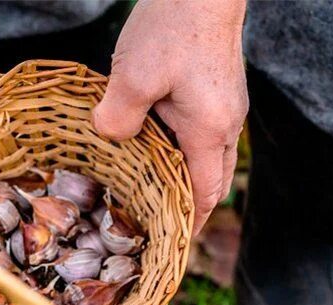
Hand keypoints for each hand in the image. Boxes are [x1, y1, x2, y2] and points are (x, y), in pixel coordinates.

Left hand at [91, 0, 247, 233]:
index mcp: (209, 132)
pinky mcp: (216, 88)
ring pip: (206, 157)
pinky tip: (150, 145)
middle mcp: (225, 124)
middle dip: (187, 209)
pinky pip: (200, 132)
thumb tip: (108, 138)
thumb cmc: (173, 28)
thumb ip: (117, 119)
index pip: (202, 196)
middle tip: (156, 228)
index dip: (186, 226)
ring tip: (148, 193)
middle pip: (210, 182)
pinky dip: (180, 150)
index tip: (166, 248)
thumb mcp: (134, 78)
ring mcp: (224, 105)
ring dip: (181, 177)